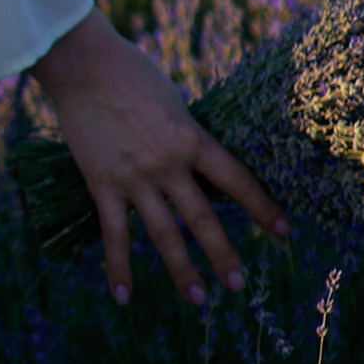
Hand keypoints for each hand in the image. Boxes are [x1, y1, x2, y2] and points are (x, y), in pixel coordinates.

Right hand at [32, 7, 286, 306]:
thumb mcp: (172, 102)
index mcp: (191, 139)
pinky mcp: (102, 184)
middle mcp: (167, 165)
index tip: (282, 232)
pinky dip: (118, 268)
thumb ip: (183, 136)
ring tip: (198, 299)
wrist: (82, 64)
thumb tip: (193, 163)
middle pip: (202, 219)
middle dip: (223, 255)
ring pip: (163, 234)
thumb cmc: (129, 72)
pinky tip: (123, 297)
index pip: (237, 181)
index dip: (262, 208)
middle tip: (238, 285)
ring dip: (181, 270)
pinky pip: (113, 234)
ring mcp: (134, 178)